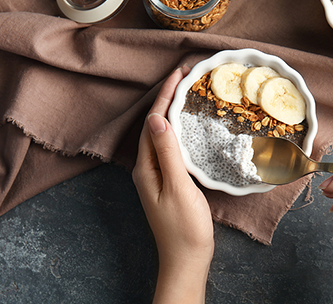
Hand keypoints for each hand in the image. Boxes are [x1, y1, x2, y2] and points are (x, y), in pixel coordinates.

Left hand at [133, 66, 213, 303]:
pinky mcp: (167, 181)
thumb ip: (168, 153)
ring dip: (172, 112)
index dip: (164, 97)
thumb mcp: (178, 187)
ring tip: (185, 93)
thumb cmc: (184, 227)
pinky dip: (177, 129)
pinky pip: (169, 146)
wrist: (186, 258)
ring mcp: (156, 175)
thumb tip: (157, 118)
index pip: (153, 123)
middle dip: (167, 99)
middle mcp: (146, 168)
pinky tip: (187, 126)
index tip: (178, 74)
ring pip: (162, 134)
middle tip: (183, 76)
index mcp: (146, 167)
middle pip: (154, 125)